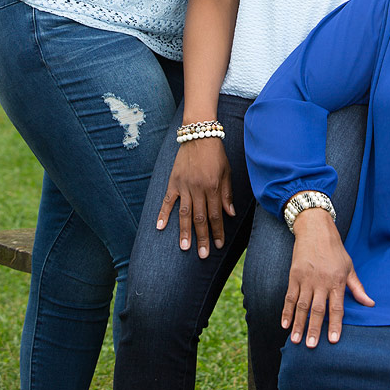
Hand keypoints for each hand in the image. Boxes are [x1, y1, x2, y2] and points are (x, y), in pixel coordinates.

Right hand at [156, 138, 234, 257]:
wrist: (199, 134)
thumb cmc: (216, 154)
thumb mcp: (227, 172)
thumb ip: (227, 194)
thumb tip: (229, 214)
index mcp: (213, 187)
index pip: (216, 215)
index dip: (217, 231)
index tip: (218, 245)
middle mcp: (198, 189)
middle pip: (200, 218)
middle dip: (202, 238)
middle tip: (202, 255)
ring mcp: (184, 186)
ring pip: (184, 213)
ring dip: (184, 232)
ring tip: (185, 248)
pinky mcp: (173, 181)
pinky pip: (167, 200)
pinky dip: (163, 214)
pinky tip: (159, 227)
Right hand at [283, 209, 373, 347]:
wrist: (316, 229)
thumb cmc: (335, 250)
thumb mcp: (349, 266)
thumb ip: (358, 288)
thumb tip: (370, 304)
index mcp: (337, 281)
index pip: (336, 307)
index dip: (335, 325)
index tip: (333, 341)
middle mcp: (321, 281)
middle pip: (317, 309)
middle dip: (314, 329)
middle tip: (311, 346)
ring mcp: (306, 278)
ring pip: (302, 306)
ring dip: (299, 324)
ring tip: (296, 341)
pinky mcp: (294, 275)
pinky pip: (289, 296)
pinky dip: (286, 311)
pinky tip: (285, 324)